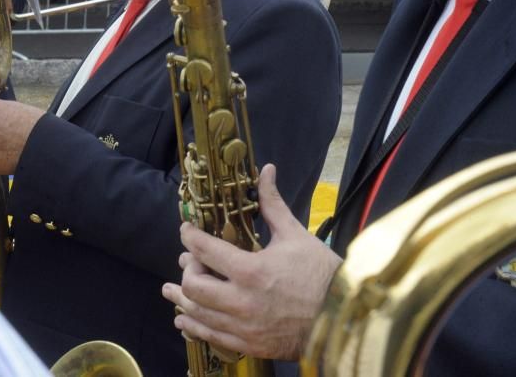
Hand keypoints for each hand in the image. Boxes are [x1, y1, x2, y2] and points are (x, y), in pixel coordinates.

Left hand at [161, 164, 341, 360]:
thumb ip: (272, 204)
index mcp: (251, 271)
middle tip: (190, 261)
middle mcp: (242, 301)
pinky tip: (185, 319)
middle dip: (187, 269)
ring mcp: (244, 327)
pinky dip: (194, 326)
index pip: (205, 250)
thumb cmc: (322, 273)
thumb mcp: (295, 234)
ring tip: (170, 290)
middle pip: (194, 285)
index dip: (190, 237)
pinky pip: (211, 336)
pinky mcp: (250, 344)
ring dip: (181, 299)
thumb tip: (266, 170)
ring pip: (197, 313)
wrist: (345, 317)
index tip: (186, 230)